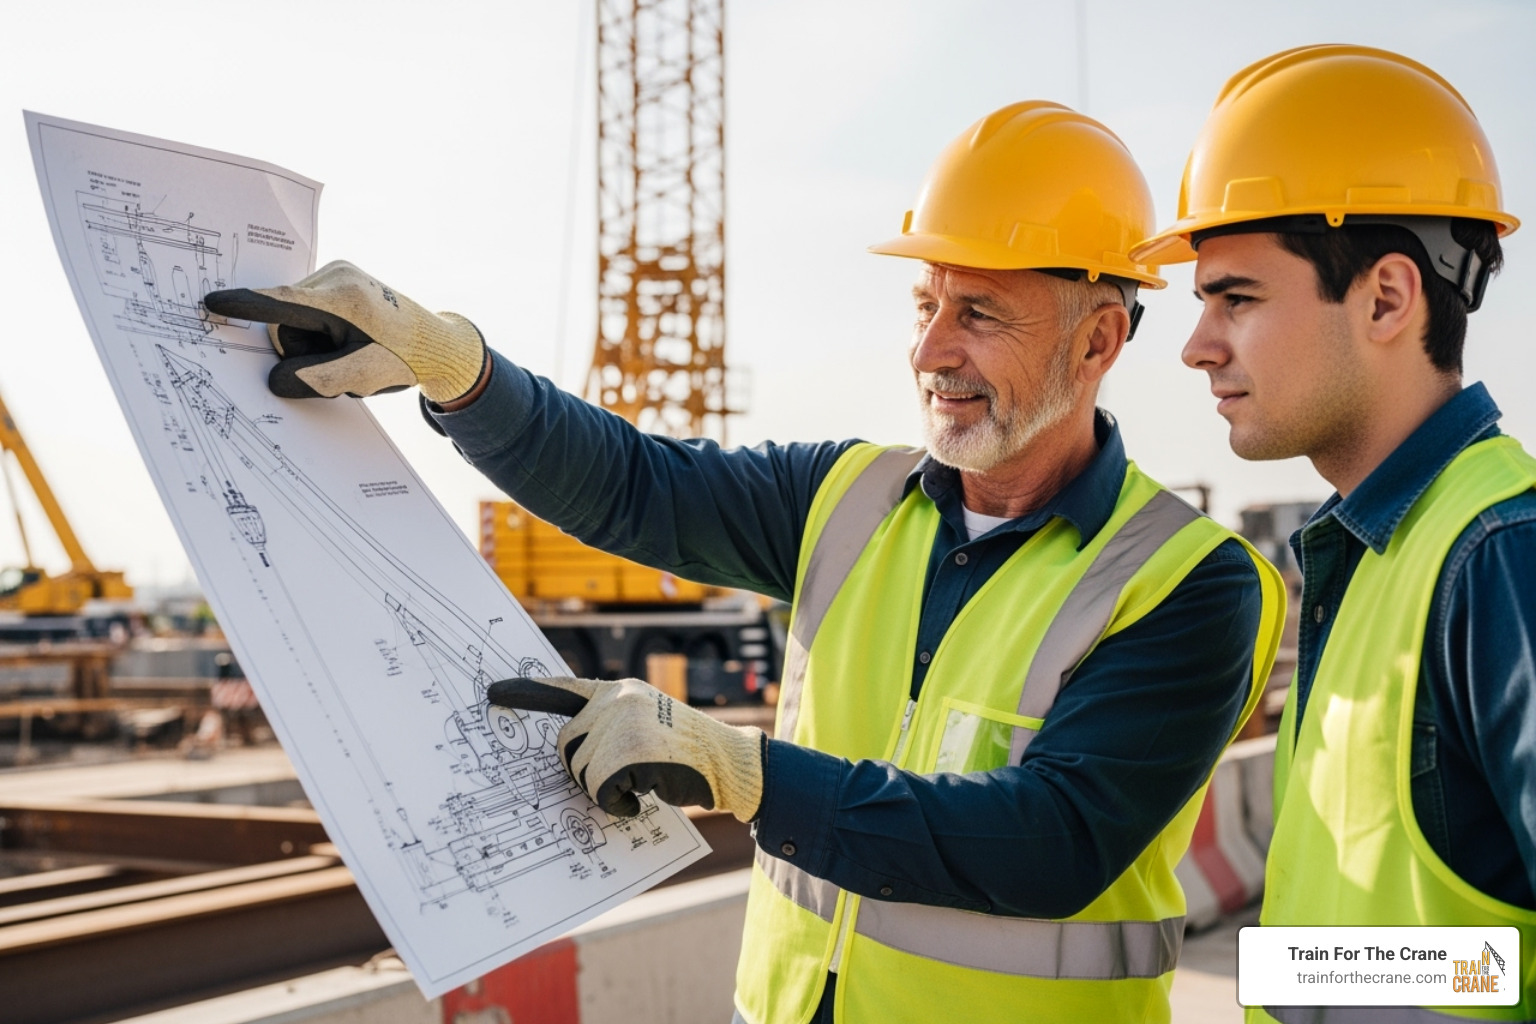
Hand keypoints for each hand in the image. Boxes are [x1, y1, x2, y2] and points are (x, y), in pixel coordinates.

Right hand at [202, 260, 486, 402]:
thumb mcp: (360, 377)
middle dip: (302, 349)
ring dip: (313, 342)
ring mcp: (338, 274)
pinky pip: (307, 311)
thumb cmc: (400, 359)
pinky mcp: (338, 279)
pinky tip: (348, 339)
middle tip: (342, 362)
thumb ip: (314, 380)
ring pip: (295, 319)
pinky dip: (319, 331)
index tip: (212, 303)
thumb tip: (274, 381)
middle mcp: (338, 276)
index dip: (244, 306)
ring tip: (351, 351)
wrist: (434, 343)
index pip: (282, 302)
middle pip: (286, 322)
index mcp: (344, 299)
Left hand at [488, 676, 764, 822]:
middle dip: (584, 770)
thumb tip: (570, 749)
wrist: (727, 761)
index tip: (493, 693)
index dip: (528, 692)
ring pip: (580, 771)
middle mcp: (616, 701)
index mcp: (618, 692)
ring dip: (605, 788)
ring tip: (641, 782)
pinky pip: (600, 790)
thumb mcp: (647, 721)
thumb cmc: (687, 751)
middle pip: (566, 745)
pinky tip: (646, 794)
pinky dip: (619, 803)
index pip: (565, 689)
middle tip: (621, 778)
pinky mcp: (630, 753)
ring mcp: (623, 724)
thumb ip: (611, 725)